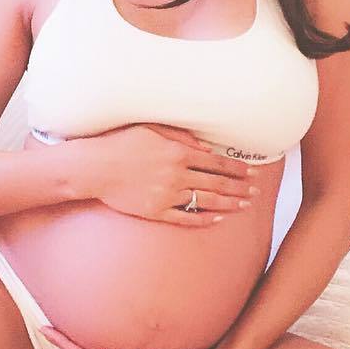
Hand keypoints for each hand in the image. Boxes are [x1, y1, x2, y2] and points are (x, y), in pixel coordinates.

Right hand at [80, 122, 257, 225]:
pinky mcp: (155, 211)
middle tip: (255, 192)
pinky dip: (202, 219)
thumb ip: (182, 137)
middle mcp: (176, 175)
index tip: (252, 173)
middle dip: (239, 188)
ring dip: (228, 204)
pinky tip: (216, 219)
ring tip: (243, 206)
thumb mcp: (152, 129)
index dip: (236, 169)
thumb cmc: (120, 142)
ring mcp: (166, 195)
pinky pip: (184, 218)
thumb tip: (207, 148)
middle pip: (216, 184)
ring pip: (205, 201)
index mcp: (178, 153)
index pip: (216, 163)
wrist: (93, 167)